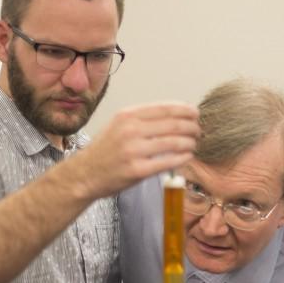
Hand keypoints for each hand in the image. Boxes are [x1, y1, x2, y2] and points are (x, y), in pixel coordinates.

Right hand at [74, 102, 199, 198]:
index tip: (196, 114)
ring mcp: (133, 151)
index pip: (165, 108)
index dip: (186, 110)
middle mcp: (130, 130)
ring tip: (194, 144)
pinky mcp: (137, 170)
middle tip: (198, 131)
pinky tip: (187, 156)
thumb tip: (175, 113)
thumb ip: (142, 118)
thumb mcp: (118, 124)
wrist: (84, 174)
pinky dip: (182, 158)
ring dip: (190, 143)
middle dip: (192, 127)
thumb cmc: (105, 150)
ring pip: (174, 142)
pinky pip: (168, 162)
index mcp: (127, 115)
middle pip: (174, 124)